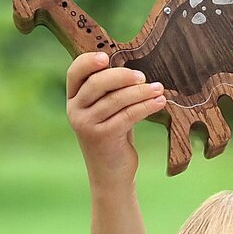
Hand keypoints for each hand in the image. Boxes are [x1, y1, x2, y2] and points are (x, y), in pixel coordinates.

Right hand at [66, 52, 166, 185]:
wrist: (111, 176)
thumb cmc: (113, 139)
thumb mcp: (108, 112)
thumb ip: (111, 92)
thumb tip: (133, 69)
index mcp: (73, 100)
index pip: (75, 73)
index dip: (88, 62)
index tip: (107, 57)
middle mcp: (75, 111)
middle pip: (97, 83)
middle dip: (122, 76)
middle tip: (143, 77)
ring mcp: (86, 125)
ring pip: (115, 99)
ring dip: (140, 92)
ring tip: (158, 89)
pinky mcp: (102, 137)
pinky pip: (127, 115)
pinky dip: (145, 106)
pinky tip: (159, 102)